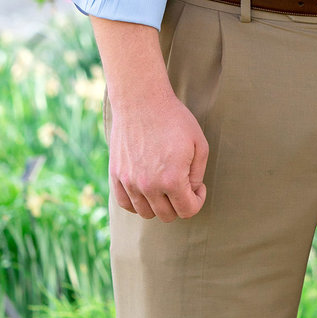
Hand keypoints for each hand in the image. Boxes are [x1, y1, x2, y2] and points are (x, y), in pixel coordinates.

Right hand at [109, 73, 207, 219]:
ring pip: (145, 213)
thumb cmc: (174, 120)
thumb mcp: (199, 144)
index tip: (198, 186)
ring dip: (159, 205)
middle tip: (183, 185)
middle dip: (180, 204)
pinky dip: (138, 203)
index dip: (198, 201)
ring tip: (166, 186)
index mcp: (172, 180)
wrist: (142, 101)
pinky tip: (147, 189)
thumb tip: (191, 191)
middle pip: (166, 216)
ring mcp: (129, 182)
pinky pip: (126, 204)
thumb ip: (198, 173)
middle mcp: (148, 186)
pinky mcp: (116, 176)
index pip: (187, 211)